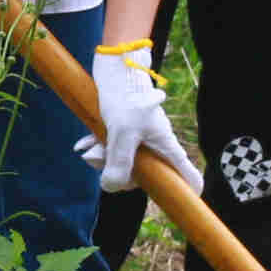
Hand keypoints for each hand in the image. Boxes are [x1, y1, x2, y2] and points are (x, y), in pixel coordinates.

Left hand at [77, 39, 199, 193]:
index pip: (187, 177)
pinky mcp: (126, 127)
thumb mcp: (121, 134)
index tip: (182, 203)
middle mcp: (157, 144)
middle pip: (145, 174)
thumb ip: (118, 163)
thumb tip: (111, 187)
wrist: (116, 66)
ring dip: (104, 159)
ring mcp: (142, 136)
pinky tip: (83, 144)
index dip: (185, 194)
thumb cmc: (126, 98)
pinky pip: (114, 146)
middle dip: (119, 174)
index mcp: (166, 147)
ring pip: (125, 160)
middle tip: (99, 162)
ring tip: (88, 150)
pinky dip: (99, 147)